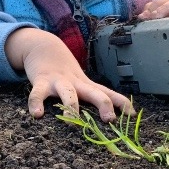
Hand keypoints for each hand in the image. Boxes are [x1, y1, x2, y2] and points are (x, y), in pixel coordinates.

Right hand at [5, 28, 132, 121]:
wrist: (43, 47)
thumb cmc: (65, 73)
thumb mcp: (82, 83)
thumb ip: (95, 97)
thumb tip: (116, 115)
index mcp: (87, 86)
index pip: (109, 93)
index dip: (122, 103)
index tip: (132, 116)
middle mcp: (76, 84)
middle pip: (94, 93)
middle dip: (103, 105)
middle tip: (109, 119)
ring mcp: (59, 82)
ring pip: (68, 94)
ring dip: (71, 107)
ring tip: (71, 121)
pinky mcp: (41, 82)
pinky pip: (37, 94)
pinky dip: (36, 103)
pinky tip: (36, 114)